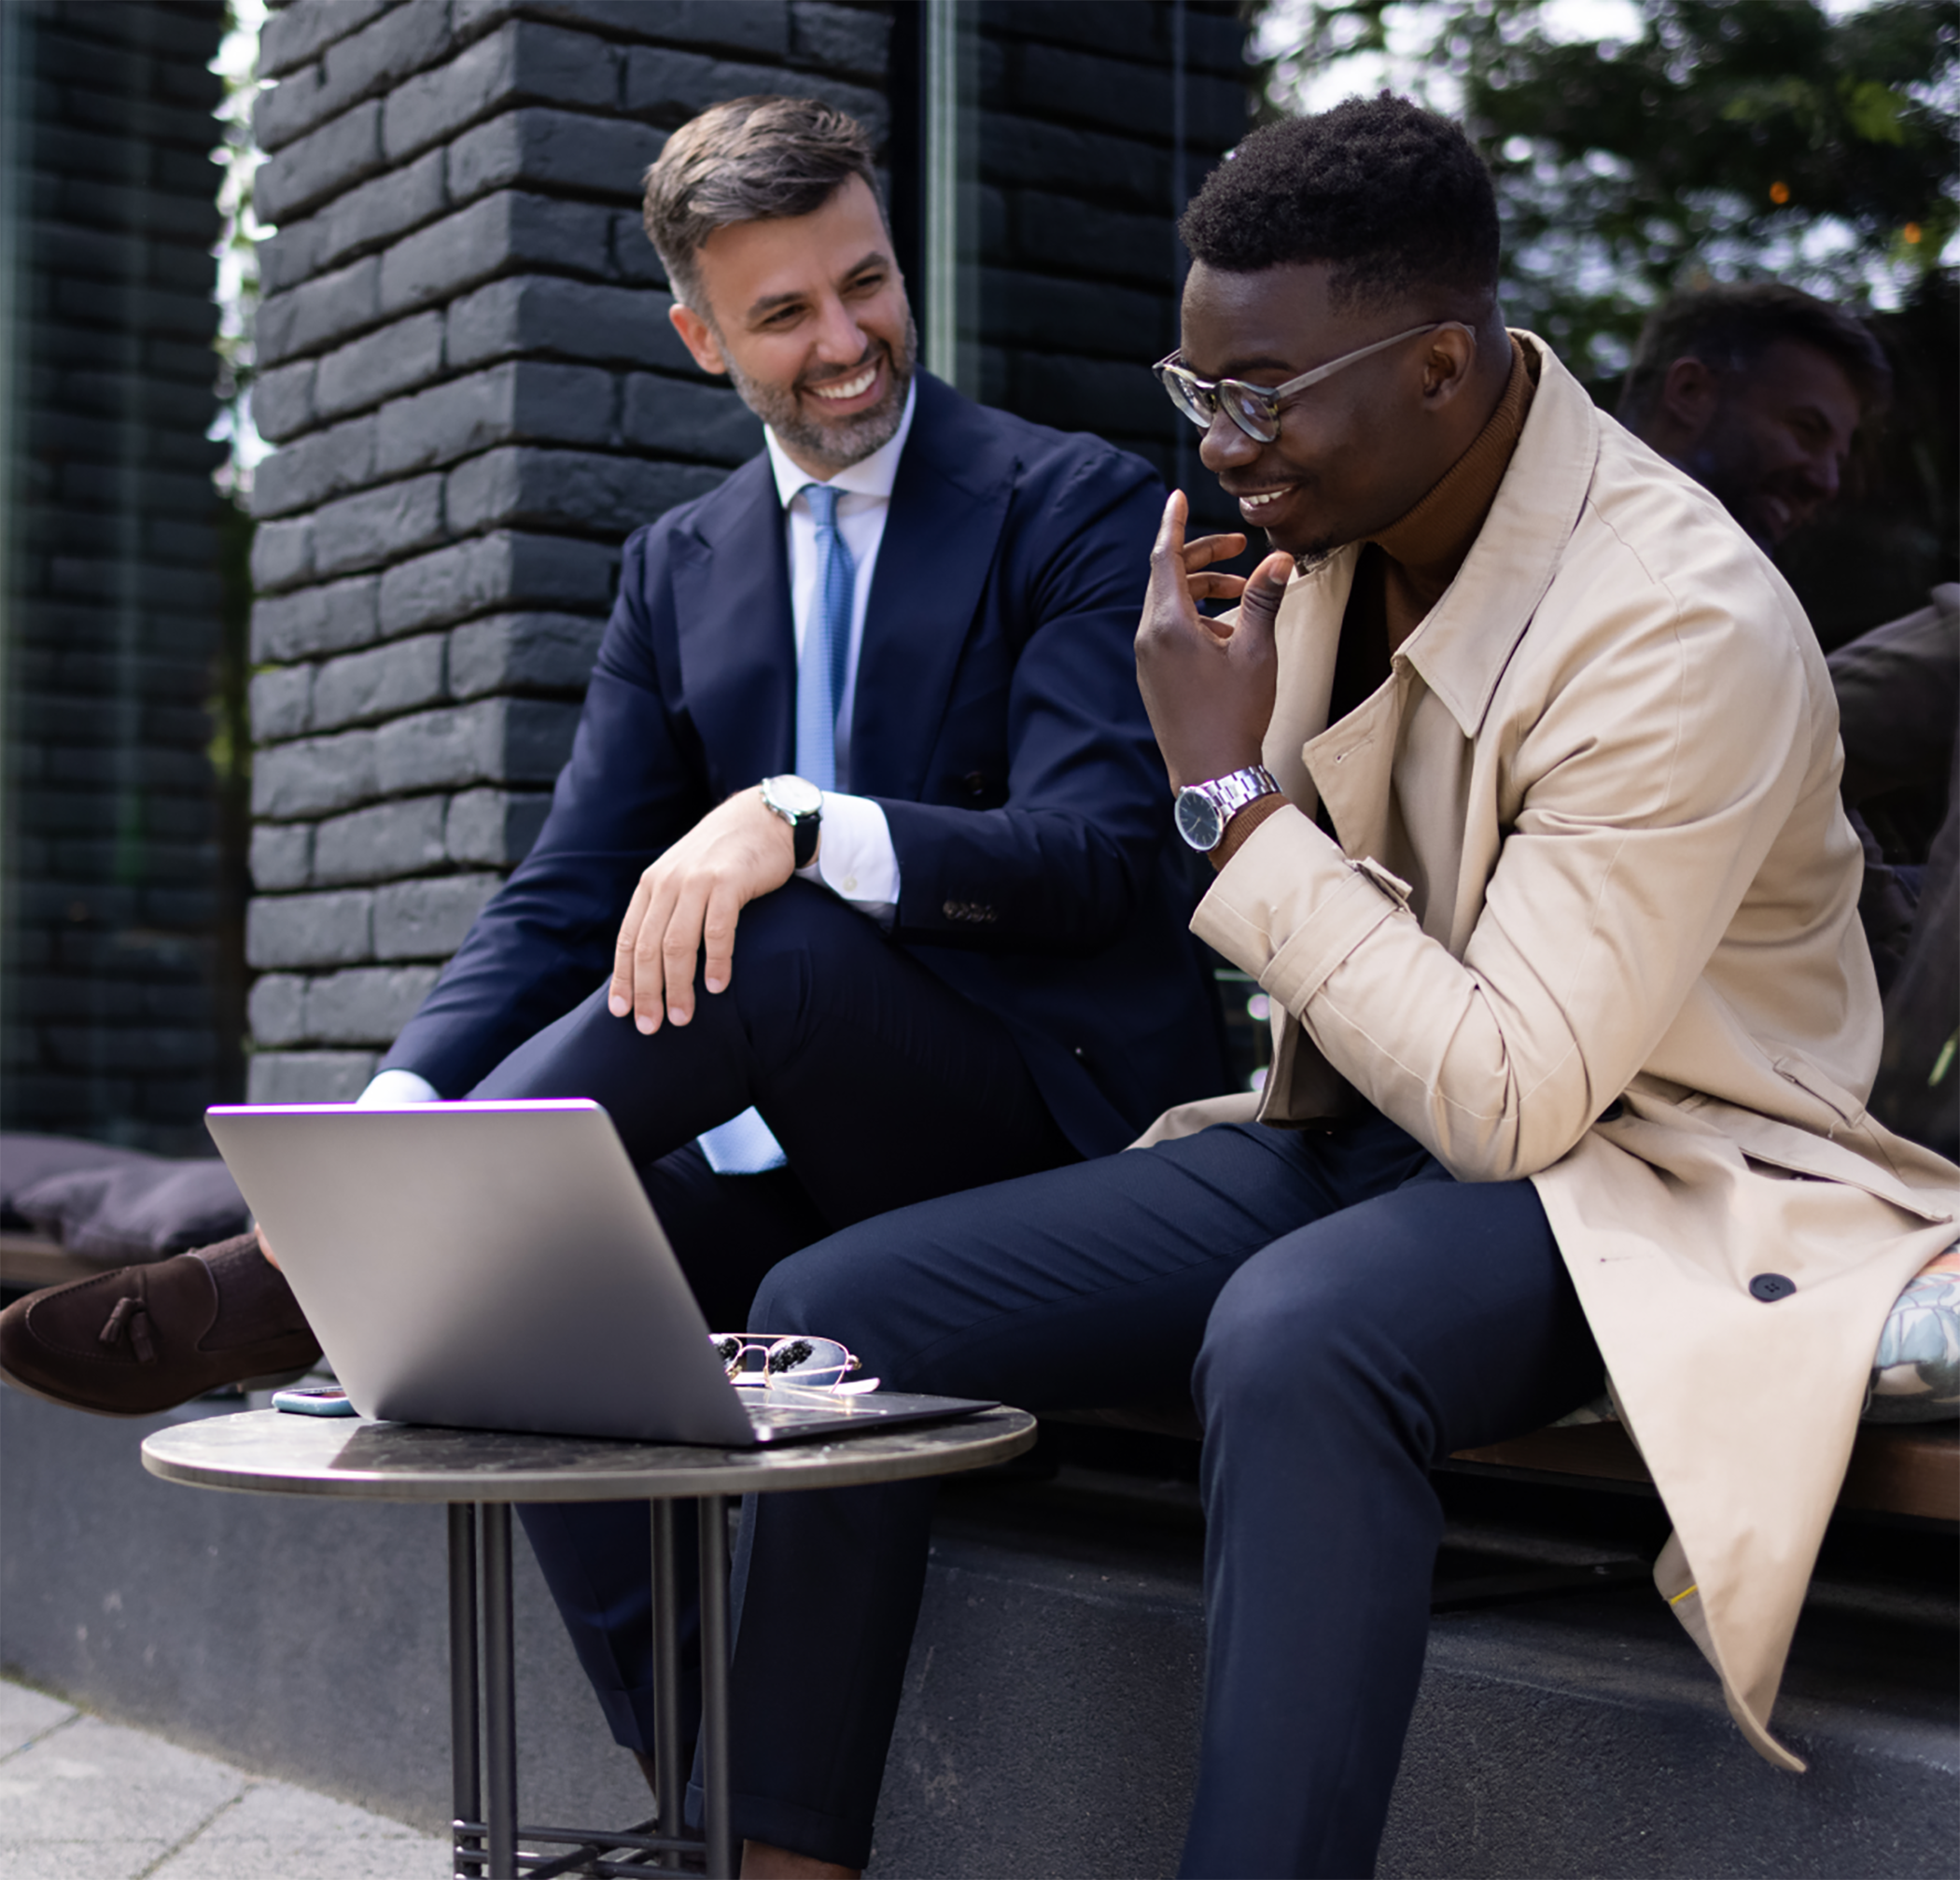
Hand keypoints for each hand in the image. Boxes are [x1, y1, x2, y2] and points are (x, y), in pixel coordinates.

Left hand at [609, 790, 796, 1032]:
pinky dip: (716, 962)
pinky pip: (717, 931)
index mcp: (652, 886)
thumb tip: (654, 962)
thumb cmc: (725, 858)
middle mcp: (667, 883)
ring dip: (678, 986)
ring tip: (682, 1018)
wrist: (762, 818)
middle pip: (648, 948)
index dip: (622, 979)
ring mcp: (696, 881)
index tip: (621, 1013)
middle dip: (647, 992)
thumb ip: (668, 911)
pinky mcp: (728, 882)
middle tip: (650, 1027)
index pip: (628, 940)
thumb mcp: (685, 878)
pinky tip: (718, 987)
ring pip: (677, 944)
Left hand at [1134, 491, 1290, 792]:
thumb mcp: (1257, 650)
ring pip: (1169, 606)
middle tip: (1237, 548)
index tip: (1178, 497)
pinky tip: (1228, 632)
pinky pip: (1168, 632)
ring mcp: (1147, 661)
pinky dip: (1195, 618)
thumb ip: (1264, 599)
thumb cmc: (1235, 715)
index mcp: (1167, 625)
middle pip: (1167, 578)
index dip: (1173, 524)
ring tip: (1243, 594)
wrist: (1212, 774)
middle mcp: (1148, 638)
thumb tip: (1279, 557)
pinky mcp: (1153, 678)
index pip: (1164, 557)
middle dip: (1202, 557)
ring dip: (1203, 590)